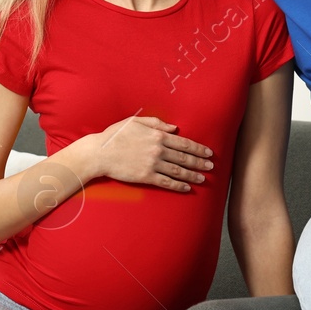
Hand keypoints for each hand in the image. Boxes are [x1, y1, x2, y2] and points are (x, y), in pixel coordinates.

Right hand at [83, 116, 214, 192]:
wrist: (100, 152)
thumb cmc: (115, 135)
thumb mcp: (135, 121)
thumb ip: (156, 123)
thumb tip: (175, 128)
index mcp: (157, 135)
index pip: (184, 143)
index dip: (198, 149)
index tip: (208, 153)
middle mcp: (158, 150)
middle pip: (184, 158)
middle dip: (199, 162)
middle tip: (210, 166)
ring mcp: (152, 164)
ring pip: (178, 171)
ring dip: (193, 175)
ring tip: (203, 178)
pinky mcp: (146, 177)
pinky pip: (166, 182)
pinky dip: (178, 186)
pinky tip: (187, 188)